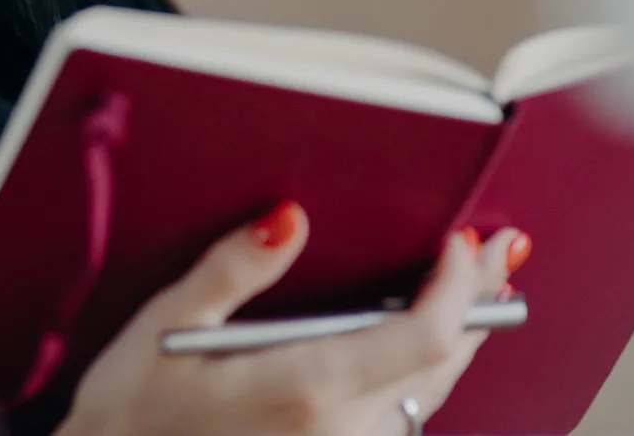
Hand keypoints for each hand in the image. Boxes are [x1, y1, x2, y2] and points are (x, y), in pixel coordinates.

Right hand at [56, 202, 530, 435]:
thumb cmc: (132, 411)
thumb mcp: (166, 325)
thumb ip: (232, 269)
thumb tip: (288, 219)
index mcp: (306, 388)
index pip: (424, 336)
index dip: (457, 287)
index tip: (461, 243)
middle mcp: (339, 433)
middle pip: (442, 365)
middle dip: (476, 300)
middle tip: (501, 250)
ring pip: (430, 396)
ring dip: (458, 341)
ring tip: (478, 289)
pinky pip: (400, 422)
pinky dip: (425, 377)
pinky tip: (427, 348)